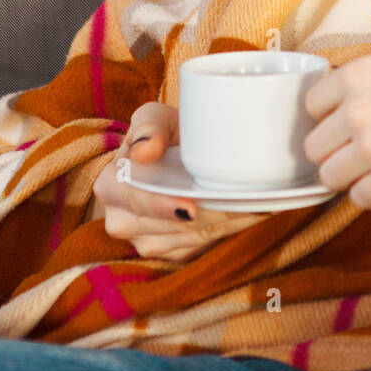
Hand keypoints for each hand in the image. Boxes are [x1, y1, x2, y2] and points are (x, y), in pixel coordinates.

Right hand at [88, 101, 269, 261]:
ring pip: (192, 239)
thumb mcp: (153, 118)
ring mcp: (145, 242)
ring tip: (259, 205)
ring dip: (228, 223)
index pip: (138, 201)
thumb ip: (149, 127)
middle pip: (172, 226)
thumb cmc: (161, 134)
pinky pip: (202, 246)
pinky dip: (229, 230)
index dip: (164, 207)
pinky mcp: (170, 253)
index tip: (191, 209)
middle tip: (249, 201)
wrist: (167, 157)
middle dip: (212, 214)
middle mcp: (122, 222)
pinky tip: (252, 213)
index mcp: (111, 187)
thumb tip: (146, 149)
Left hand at [301, 47, 370, 209]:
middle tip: (360, 148)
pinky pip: (359, 199)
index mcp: (355, 76)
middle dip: (335, 148)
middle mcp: (355, 112)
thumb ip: (367, 80)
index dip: (329, 114)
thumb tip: (344, 100)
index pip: (311, 105)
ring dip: (349, 175)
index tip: (345, 120)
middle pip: (313, 146)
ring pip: (328, 176)